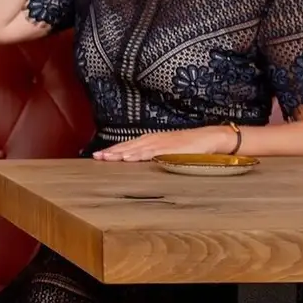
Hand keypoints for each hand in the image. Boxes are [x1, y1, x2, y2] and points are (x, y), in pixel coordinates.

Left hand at [93, 126, 238, 161]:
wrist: (208, 138)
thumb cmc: (188, 146)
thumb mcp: (166, 150)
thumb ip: (153, 155)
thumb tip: (140, 163)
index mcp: (150, 140)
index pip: (127, 145)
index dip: (113, 150)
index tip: (98, 156)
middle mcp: (152, 140)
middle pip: (127, 146)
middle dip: (111, 151)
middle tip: (95, 157)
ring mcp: (160, 143)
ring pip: (135, 148)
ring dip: (119, 153)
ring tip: (106, 157)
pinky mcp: (169, 148)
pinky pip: (150, 152)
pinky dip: (138, 154)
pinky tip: (128, 158)